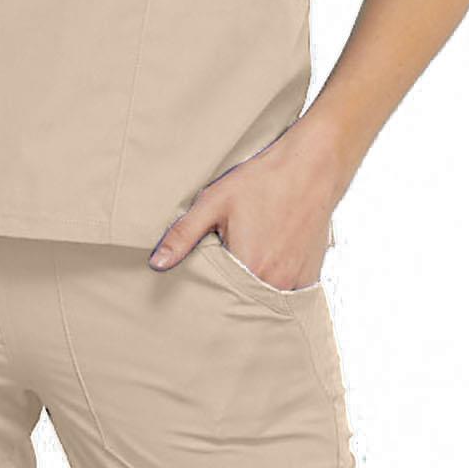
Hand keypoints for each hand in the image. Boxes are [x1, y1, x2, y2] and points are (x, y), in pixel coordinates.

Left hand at [146, 114, 342, 287]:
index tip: (199, 282)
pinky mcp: (310, 278)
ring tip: (246, 261)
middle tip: (224, 263)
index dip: (205, 290)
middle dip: (227, 292)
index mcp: (249, 268)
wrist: (312, 166)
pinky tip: (267, 261)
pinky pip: (285, 295)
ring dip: (250, 290)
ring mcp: (296, 284)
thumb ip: (184, 234)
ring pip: (262, 299)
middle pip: (240, 301)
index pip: (216, 296)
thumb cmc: (262, 180)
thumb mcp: (215, 201)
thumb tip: (157, 263)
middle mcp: (275, 284)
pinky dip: (272, 285)